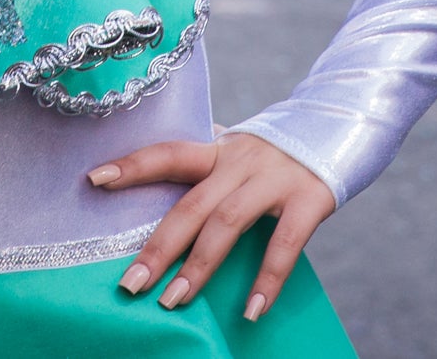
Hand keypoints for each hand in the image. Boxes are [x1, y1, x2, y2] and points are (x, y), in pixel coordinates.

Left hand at [91, 134, 335, 324]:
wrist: (343, 125)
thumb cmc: (281, 149)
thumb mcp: (241, 149)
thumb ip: (210, 162)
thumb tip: (164, 173)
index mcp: (220, 150)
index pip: (169, 153)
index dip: (133, 165)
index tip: (93, 180)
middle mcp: (242, 160)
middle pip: (191, 204)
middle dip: (158, 248)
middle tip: (130, 285)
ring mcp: (275, 179)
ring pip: (227, 224)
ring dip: (198, 266)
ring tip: (173, 302)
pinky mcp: (309, 199)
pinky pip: (285, 244)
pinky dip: (267, 280)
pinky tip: (250, 311)